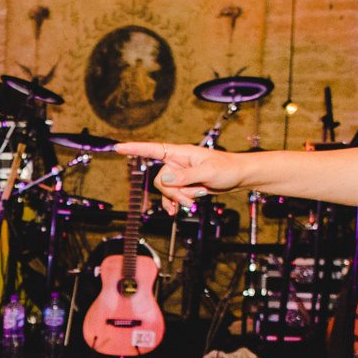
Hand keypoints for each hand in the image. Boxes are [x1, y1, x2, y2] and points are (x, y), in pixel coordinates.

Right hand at [115, 141, 249, 213]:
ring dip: (178, 198)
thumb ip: (185, 176)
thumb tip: (164, 179)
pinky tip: (178, 209)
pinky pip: (170, 196)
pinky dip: (174, 203)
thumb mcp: (208, 172)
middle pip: (160, 180)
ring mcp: (180, 175)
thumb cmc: (228, 168)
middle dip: (173, 192)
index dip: (135, 149)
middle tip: (191, 198)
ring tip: (194, 201)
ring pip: (166, 190)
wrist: (239, 177)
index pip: (153, 150)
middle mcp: (177, 163)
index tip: (118, 147)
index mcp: (181, 153)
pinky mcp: (184, 185)